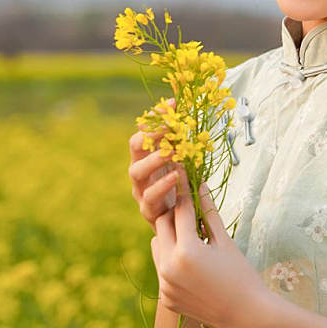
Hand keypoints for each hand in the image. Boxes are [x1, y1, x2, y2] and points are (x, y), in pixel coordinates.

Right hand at [128, 96, 183, 230]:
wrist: (182, 223)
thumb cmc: (182, 187)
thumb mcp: (185, 161)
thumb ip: (184, 140)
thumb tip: (191, 108)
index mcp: (147, 155)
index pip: (145, 129)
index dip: (156, 116)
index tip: (174, 104)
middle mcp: (140, 171)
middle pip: (135, 147)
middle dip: (150, 134)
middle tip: (169, 126)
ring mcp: (141, 191)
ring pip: (137, 172)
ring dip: (154, 159)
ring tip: (171, 152)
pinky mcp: (148, 211)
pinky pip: (150, 198)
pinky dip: (162, 186)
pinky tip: (176, 177)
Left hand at [149, 179, 270, 327]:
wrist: (247, 316)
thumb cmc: (241, 275)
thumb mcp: (225, 241)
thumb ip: (208, 212)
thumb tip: (200, 184)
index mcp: (187, 250)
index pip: (181, 210)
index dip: (184, 191)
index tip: (183, 174)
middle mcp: (169, 268)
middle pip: (162, 224)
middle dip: (175, 214)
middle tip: (188, 207)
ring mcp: (165, 285)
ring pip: (157, 245)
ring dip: (170, 236)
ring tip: (190, 235)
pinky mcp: (166, 297)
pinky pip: (162, 268)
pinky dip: (171, 260)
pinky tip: (191, 260)